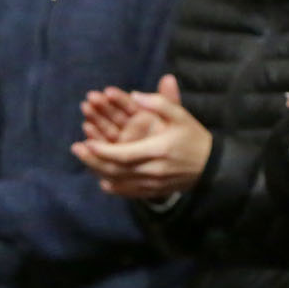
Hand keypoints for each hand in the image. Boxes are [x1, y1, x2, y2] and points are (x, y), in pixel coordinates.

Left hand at [72, 76, 212, 198]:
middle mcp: (153, 170)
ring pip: (119, 182)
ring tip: (84, 160)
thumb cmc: (194, 138)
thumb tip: (134, 95)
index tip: (87, 142)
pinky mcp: (154, 191)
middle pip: (116, 170)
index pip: (124, 154)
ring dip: (98, 172)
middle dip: (93, 160)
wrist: (212, 166)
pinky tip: (102, 180)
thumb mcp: (181, 115)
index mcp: (159, 150)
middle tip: (76, 149)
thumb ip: (160, 103)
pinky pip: (129, 192)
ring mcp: (153, 184)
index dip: (103, 150)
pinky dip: (114, 187)